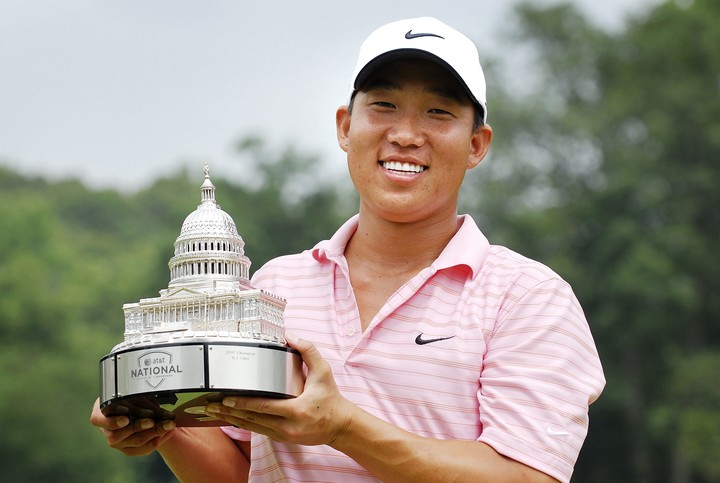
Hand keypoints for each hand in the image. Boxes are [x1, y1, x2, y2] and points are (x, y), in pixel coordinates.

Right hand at [90, 398, 175, 455]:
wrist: (134, 409)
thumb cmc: (130, 398)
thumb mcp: (134, 396)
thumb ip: (144, 402)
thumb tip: (163, 410)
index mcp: (100, 413)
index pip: (97, 420)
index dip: (112, 421)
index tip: (126, 418)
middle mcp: (106, 431)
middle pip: (118, 435)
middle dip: (138, 427)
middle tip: (152, 421)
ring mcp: (117, 442)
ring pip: (134, 442)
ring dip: (153, 433)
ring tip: (167, 425)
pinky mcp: (128, 449)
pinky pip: (143, 450)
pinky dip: (158, 440)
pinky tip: (168, 432)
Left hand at [204, 332, 353, 445]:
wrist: (340, 425)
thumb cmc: (331, 398)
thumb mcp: (323, 371)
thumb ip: (308, 351)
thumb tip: (290, 335)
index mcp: (297, 409)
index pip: (264, 407)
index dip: (243, 404)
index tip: (226, 399)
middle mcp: (288, 426)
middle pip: (252, 420)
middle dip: (229, 413)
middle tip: (211, 406)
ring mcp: (284, 435)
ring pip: (252, 428)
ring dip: (232, 420)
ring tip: (214, 413)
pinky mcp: (283, 438)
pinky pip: (259, 431)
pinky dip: (243, 424)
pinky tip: (231, 418)